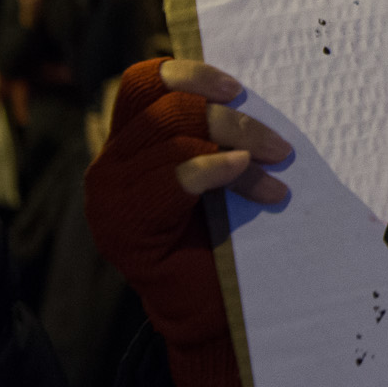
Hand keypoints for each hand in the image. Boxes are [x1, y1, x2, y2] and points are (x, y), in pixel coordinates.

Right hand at [84, 58, 291, 386]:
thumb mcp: (218, 174)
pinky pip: (175, 177)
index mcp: (127, 145)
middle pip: (167, 108)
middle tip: (279, 146)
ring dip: (238, 147)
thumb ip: (214, 134)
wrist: (211, 312)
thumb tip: (250, 88)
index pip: (142, 85)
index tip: (237, 89)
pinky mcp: (123, 227)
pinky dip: (216, 168)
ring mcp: (109, 197)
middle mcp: (108, 166)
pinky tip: (246, 173)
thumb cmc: (222, 239)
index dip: (189, 74)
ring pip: (175, 139)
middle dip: (231, 120)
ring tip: (276, 170)